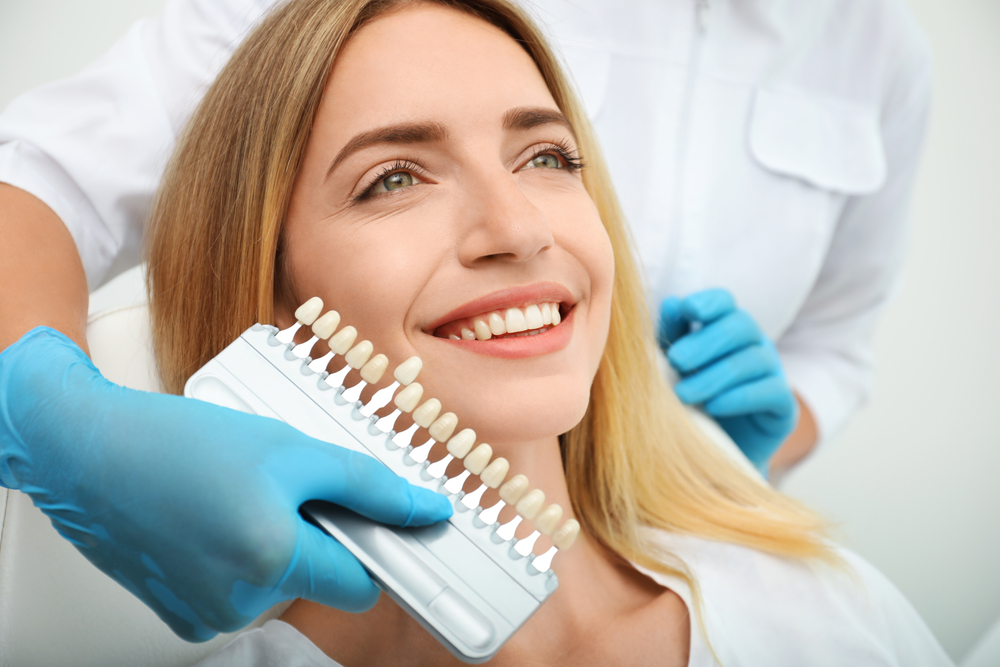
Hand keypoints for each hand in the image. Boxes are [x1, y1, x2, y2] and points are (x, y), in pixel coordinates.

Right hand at [0, 327, 451, 640]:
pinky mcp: (181, 611)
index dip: (378, 550)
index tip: (393, 531)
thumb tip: (426, 511)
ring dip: (277, 541)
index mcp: (270, 563)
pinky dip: (241, 554)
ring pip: (279, 581)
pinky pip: (240, 587)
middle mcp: (238, 603)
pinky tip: (215, 514)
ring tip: (241, 493)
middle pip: (320, 580)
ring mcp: (206, 614)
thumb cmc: (181, 444)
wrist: (88, 451)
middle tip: (293, 485)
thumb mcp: (292, 448)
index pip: (363, 586)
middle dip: (320, 536)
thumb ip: (368, 485)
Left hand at [659, 289, 796, 474]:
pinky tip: (712, 407)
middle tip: (676, 360)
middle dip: (705, 342)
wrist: (717, 449)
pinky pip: (769, 392)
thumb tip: (672, 303)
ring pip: (752, 361)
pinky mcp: (784, 405)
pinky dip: (739, 397)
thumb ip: (673, 336)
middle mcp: (755, 344)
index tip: (688, 308)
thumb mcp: (676, 367)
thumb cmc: (692, 399)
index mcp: (726, 328)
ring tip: (682, 394)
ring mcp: (773, 372)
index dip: (710, 301)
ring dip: (714, 376)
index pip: (725, 302)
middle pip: (740, 326)